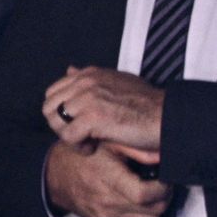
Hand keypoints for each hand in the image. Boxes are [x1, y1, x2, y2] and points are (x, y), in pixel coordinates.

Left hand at [44, 66, 164, 150]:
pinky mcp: (93, 118)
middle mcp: (86, 82)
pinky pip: (69, 136)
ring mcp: (88, 98)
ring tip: (88, 143)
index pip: (54, 92)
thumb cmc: (149, 106)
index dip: (62, 113)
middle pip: (49, 107)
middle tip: (81, 136)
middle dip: (61, 125)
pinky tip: (95, 147)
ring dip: (69, 137)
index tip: (81, 124)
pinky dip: (79, 147)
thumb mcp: (117, 82)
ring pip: (55, 121)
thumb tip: (69, 69)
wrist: (168, 118)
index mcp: (90, 74)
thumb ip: (91, 78)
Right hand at [45, 139, 170, 216]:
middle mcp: (107, 204)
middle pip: (152, 210)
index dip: (162, 188)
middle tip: (162, 186)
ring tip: (153, 195)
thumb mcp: (108, 144)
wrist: (57, 177)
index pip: (145, 195)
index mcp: (109, 181)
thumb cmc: (83, 157)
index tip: (165, 180)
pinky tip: (143, 206)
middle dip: (163, 198)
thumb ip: (136, 149)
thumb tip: (161, 155)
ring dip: (156, 209)